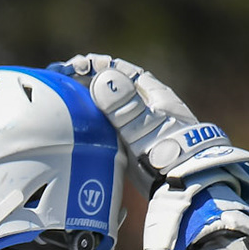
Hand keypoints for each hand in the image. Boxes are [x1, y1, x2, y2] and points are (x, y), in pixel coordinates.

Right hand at [50, 54, 248, 202]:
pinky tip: (78, 129)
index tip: (71, 68)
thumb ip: (123, 105)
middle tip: (61, 85)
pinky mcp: (135, 146)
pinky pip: (108, 127)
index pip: (120, 71)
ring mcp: (141, 127)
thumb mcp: (144, 126)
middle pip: (113, 88)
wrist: (187, 183)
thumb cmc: (169, 152)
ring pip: (109, 108)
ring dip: (88, 104)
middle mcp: (147, 107)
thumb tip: (101, 77)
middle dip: (88, 84)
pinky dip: (92, 123)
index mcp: (153, 94)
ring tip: (63, 105)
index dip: (96, 66)